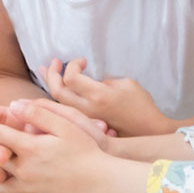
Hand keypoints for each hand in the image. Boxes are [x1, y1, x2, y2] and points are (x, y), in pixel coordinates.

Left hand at [0, 100, 111, 192]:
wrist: (105, 184)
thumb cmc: (88, 152)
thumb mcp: (65, 125)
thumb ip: (38, 113)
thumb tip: (14, 106)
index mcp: (30, 149)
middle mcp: (26, 170)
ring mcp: (31, 188)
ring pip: (1, 181)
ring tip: (0, 163)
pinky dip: (7, 190)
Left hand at [37, 59, 170, 136]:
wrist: (149, 131)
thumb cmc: (141, 105)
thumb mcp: (126, 84)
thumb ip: (102, 80)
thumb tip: (87, 80)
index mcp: (98, 96)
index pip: (70, 78)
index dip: (72, 65)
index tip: (82, 61)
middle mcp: (88, 108)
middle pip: (57, 91)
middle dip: (52, 73)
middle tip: (54, 62)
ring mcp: (85, 118)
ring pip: (57, 101)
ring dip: (50, 84)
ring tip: (45, 70)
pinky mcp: (86, 123)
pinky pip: (65, 109)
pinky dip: (56, 96)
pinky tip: (54, 86)